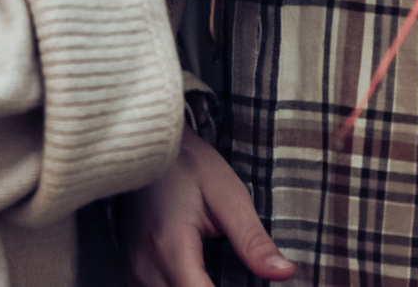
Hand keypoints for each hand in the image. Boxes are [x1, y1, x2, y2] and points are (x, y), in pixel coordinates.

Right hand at [127, 132, 293, 285]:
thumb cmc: (189, 163)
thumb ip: (252, 240)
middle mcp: (145, 265)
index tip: (251, 284)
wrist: (148, 144)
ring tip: (222, 276)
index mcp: (170, 247)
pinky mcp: (132, 268)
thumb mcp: (228, 195)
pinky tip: (200, 279)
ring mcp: (134, 269)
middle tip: (239, 277)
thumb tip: (285, 272)